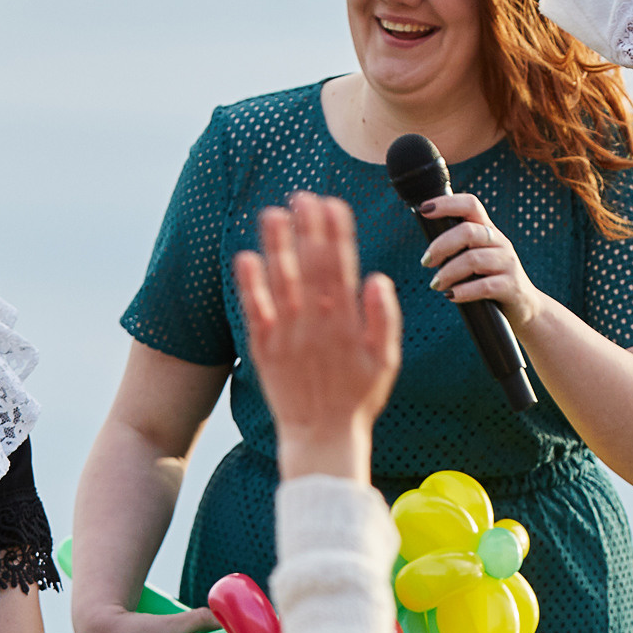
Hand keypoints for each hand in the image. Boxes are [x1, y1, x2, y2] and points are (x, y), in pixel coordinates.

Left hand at [234, 193, 400, 484]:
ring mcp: (288, 335)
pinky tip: (247, 257)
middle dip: (307, 229)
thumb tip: (378, 278)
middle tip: (302, 196)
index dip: (337, 233)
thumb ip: (384, 318)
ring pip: (282, 281)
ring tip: (273, 213)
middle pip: (311, 266)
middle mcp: (317, 324)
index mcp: (347, 323)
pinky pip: (255, 311)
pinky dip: (251, 285)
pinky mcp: (264, 349)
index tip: (333, 203)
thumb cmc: (357, 397)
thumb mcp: (386, 361)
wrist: (321, 436)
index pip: (342, 267)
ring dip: (277, 245)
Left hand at [417, 192, 546, 330]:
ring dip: (447, 272)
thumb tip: (429, 247)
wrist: (524, 305)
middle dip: (440, 246)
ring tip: (436, 285)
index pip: (471, 205)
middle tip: (426, 262)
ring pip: (473, 259)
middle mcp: (499, 242)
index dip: (446, 203)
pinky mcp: (511, 286)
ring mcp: (507, 263)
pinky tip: (451, 296)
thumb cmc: (491, 279)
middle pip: (467, 232)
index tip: (424, 209)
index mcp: (488, 230)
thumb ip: (459, 247)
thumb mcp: (478, 256)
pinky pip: (484, 286)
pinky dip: (463, 291)